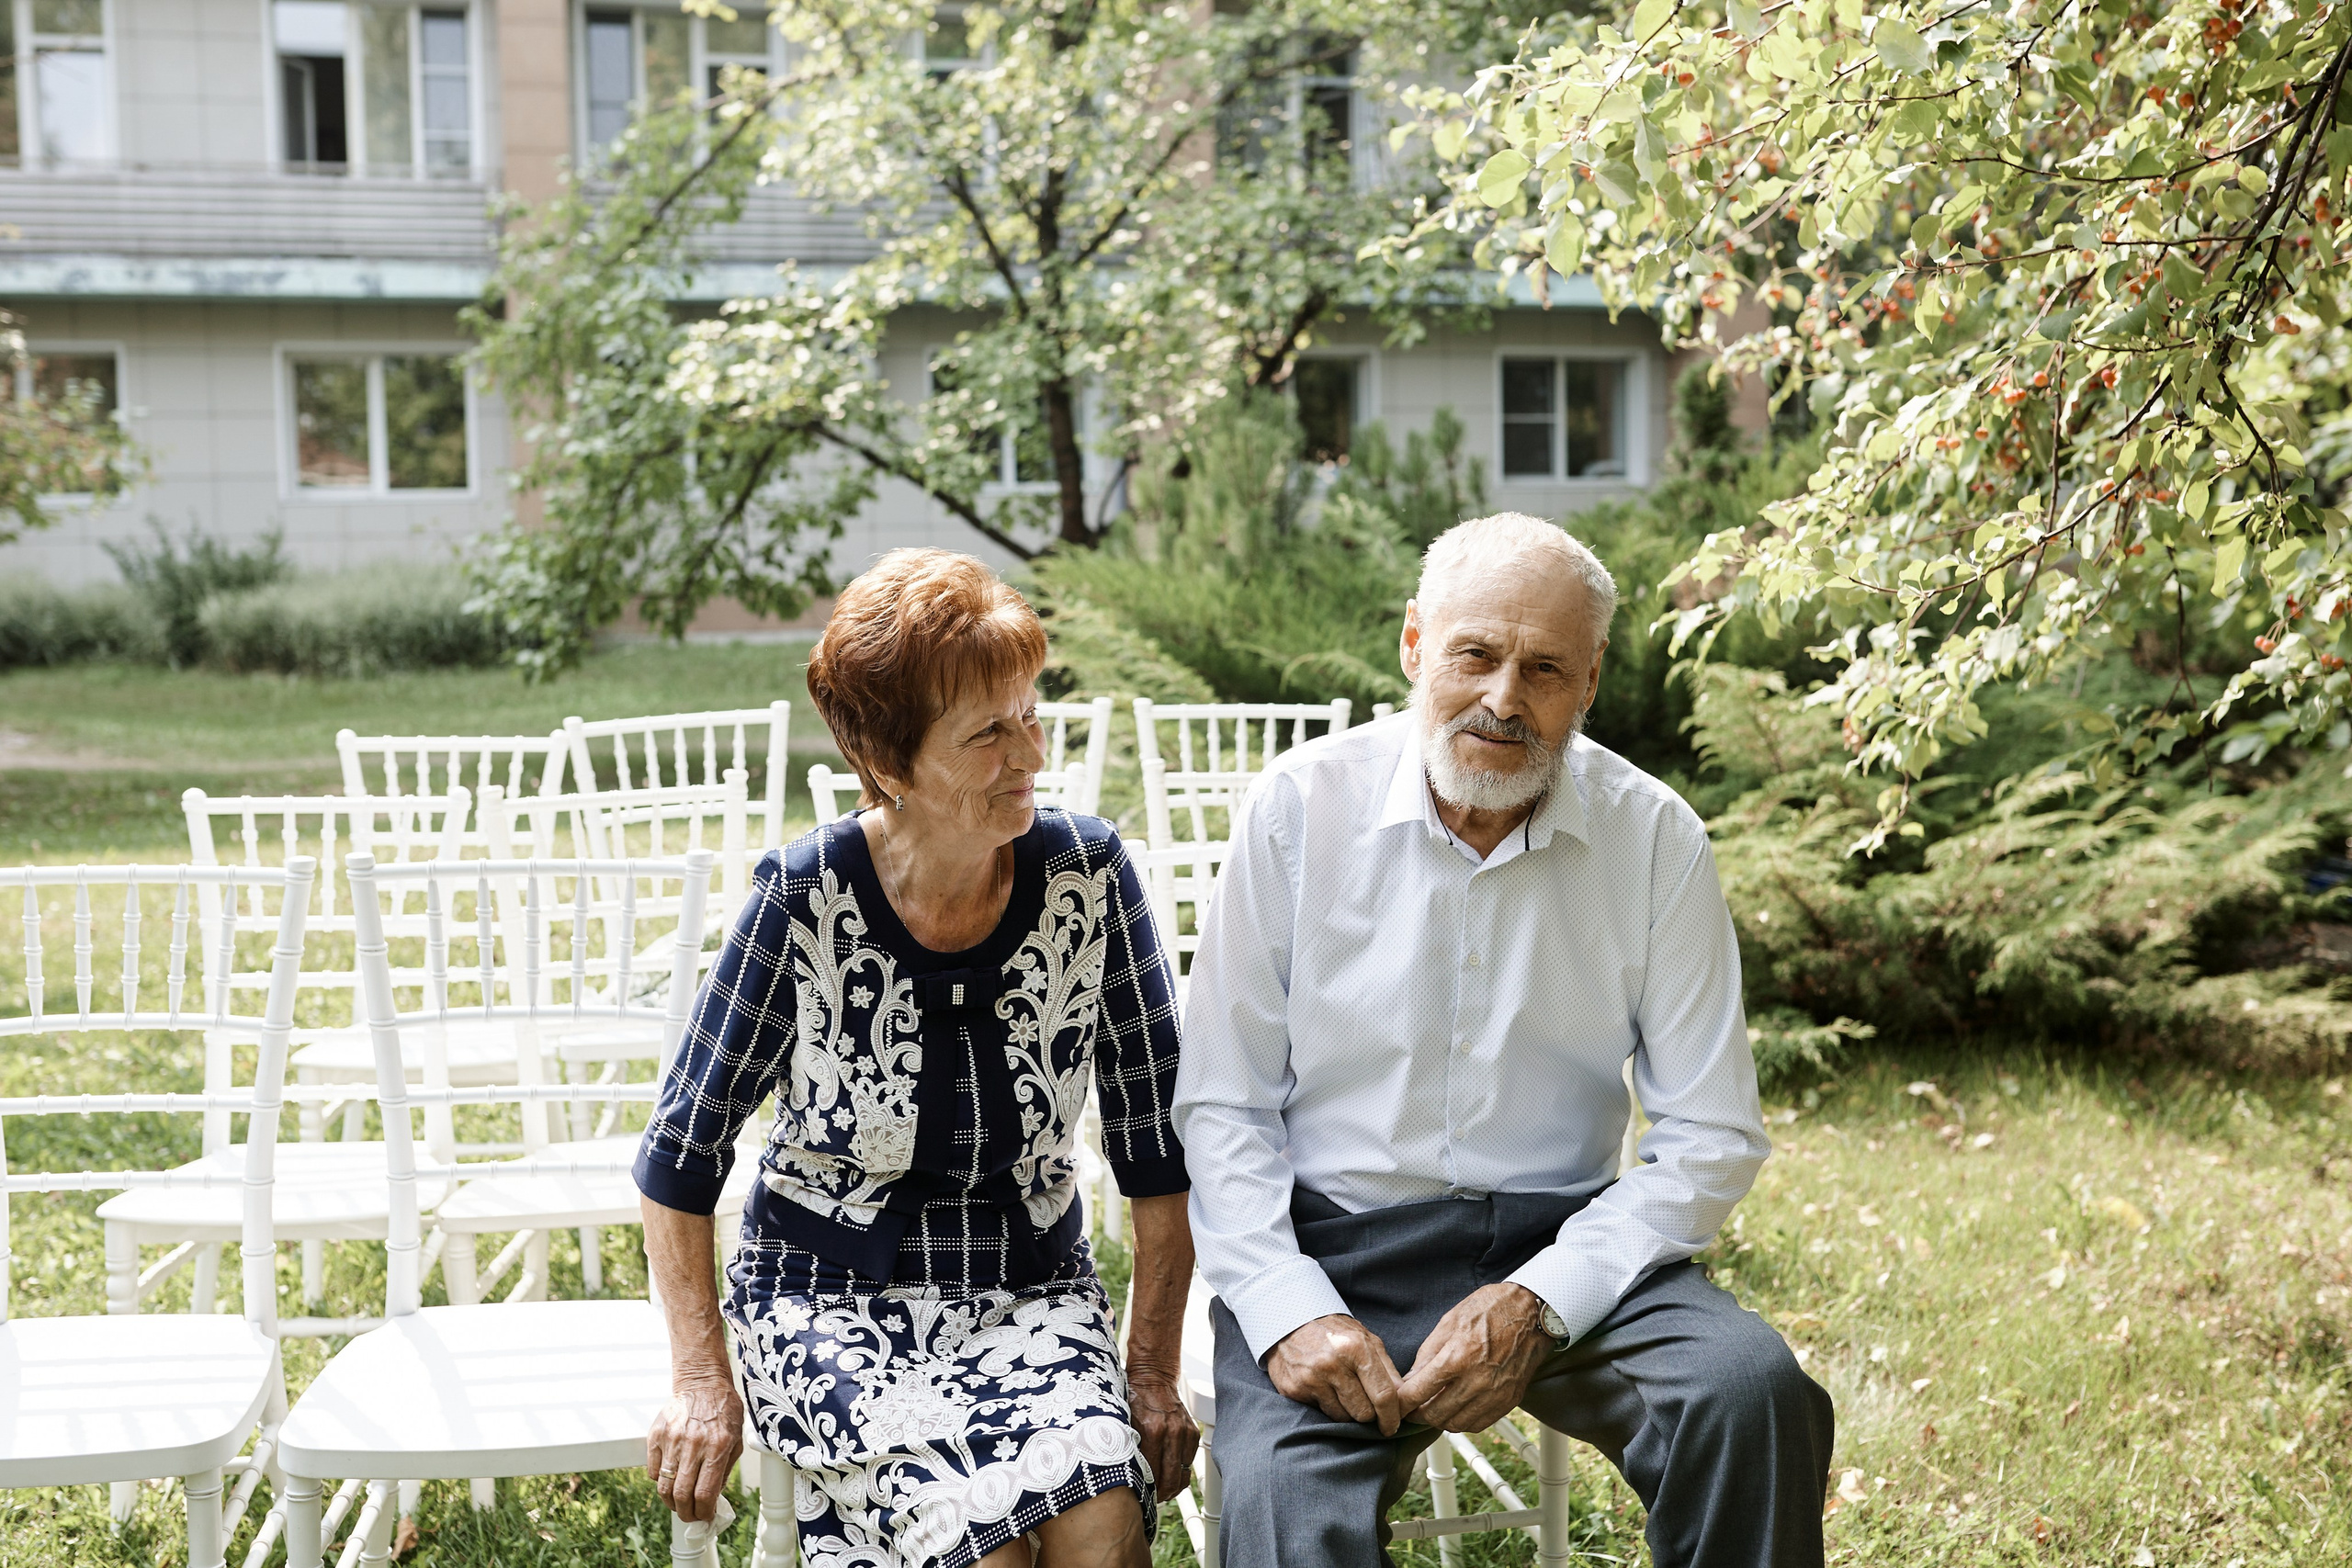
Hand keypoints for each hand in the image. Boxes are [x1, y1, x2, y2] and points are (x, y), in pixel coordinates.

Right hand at [647, 1374, 745, 1522]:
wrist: (703, 1384)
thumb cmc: (723, 1412)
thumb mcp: (735, 1440)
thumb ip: (724, 1470)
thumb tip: (711, 1500)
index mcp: (718, 1446)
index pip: (705, 1494)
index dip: (703, 1513)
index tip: (704, 1517)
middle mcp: (694, 1444)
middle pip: (682, 1495)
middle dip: (685, 1513)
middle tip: (689, 1516)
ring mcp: (672, 1439)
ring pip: (663, 1487)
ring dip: (670, 1502)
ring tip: (678, 1502)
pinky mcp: (656, 1435)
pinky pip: (652, 1471)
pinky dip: (659, 1481)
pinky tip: (670, 1478)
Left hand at [1125, 1368, 1199, 1495]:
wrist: (1153, 1378)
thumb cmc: (1134, 1400)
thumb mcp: (1123, 1422)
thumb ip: (1125, 1448)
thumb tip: (1125, 1476)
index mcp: (1151, 1431)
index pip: (1152, 1474)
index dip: (1147, 1491)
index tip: (1142, 1497)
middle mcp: (1170, 1433)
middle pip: (1171, 1479)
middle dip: (1162, 1494)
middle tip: (1154, 1498)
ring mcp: (1184, 1432)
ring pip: (1183, 1474)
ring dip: (1174, 1486)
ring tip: (1163, 1489)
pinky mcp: (1192, 1432)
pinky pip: (1189, 1461)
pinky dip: (1181, 1469)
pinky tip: (1170, 1470)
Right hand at [1265, 1314, 1407, 1434]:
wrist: (1290, 1321)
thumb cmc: (1335, 1332)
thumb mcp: (1366, 1340)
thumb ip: (1387, 1370)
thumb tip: (1405, 1400)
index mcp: (1356, 1348)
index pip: (1383, 1395)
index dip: (1391, 1417)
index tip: (1392, 1426)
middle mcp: (1332, 1364)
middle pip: (1364, 1413)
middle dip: (1368, 1414)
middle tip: (1364, 1402)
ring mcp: (1311, 1378)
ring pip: (1343, 1418)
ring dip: (1348, 1411)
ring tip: (1343, 1392)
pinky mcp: (1295, 1390)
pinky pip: (1322, 1414)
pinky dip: (1328, 1407)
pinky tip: (1325, 1390)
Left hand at [1395, 1284, 1553, 1433]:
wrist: (1532, 1311)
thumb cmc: (1490, 1308)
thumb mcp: (1450, 1321)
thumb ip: (1427, 1354)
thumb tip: (1411, 1379)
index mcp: (1458, 1357)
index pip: (1419, 1393)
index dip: (1402, 1402)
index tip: (1397, 1402)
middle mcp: (1477, 1381)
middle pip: (1436, 1414)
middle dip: (1418, 1414)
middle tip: (1412, 1407)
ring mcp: (1495, 1394)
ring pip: (1457, 1424)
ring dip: (1440, 1420)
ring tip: (1433, 1408)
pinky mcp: (1509, 1400)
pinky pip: (1479, 1424)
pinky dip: (1463, 1421)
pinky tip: (1457, 1409)